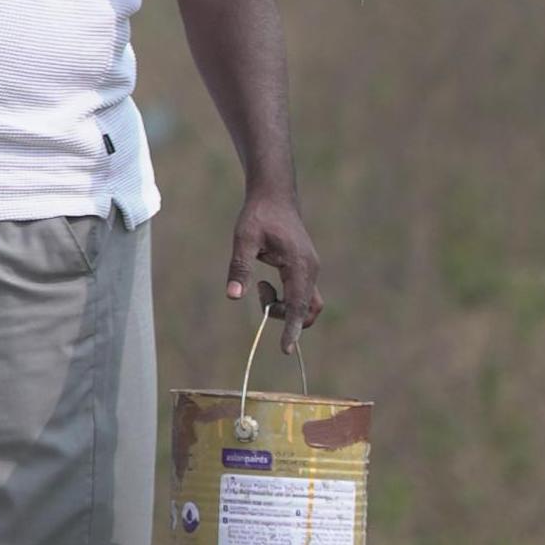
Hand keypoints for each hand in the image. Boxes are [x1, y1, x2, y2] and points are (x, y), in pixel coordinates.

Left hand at [225, 185, 322, 341]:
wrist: (274, 195)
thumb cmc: (258, 214)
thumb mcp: (244, 239)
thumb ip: (240, 267)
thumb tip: (233, 296)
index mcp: (299, 265)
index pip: (299, 306)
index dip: (292, 329)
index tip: (285, 350)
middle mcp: (311, 269)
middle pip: (307, 310)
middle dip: (284, 315)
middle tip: (260, 291)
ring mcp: (311, 269)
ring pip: (306, 304)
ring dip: (285, 306)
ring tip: (261, 285)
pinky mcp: (306, 268)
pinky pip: (302, 294)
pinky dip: (287, 298)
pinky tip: (266, 282)